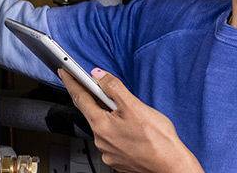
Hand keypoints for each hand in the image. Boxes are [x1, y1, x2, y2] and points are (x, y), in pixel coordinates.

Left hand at [59, 68, 203, 172]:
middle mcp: (101, 141)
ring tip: (128, 112)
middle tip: (102, 86)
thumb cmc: (158, 139)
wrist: (172, 166)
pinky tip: (130, 127)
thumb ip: (114, 88)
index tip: (64, 72)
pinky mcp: (117, 159)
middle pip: (92, 111)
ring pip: (103, 125)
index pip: (80, 98)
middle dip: (96, 98)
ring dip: (109, 115)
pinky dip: (117, 128)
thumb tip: (98, 75)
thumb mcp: (135, 106)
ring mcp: (108, 151)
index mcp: (101, 125)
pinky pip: (112, 138)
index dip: (71, 82)